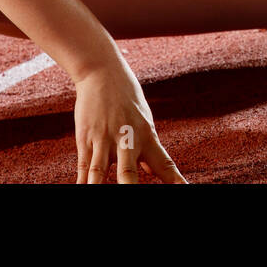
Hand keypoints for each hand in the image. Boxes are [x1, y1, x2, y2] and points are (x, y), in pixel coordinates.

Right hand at [73, 57, 186, 183]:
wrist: (102, 72)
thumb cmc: (127, 97)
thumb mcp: (144, 120)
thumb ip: (147, 148)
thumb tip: (153, 172)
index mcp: (147, 135)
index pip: (164, 163)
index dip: (174, 180)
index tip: (185, 189)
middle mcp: (126, 140)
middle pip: (128, 172)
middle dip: (130, 187)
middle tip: (134, 194)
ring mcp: (104, 140)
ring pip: (100, 170)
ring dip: (99, 185)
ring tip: (98, 194)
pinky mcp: (85, 138)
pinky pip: (83, 165)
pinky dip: (82, 181)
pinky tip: (81, 188)